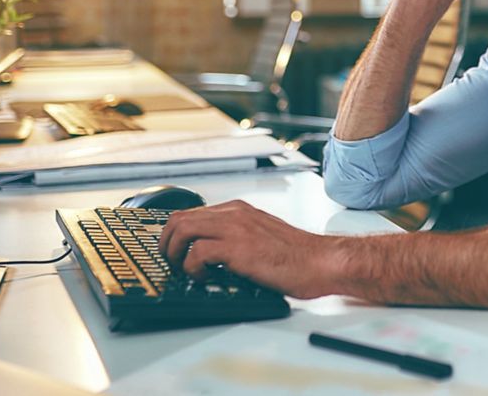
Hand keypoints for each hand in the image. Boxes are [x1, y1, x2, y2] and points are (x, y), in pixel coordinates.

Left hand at [157, 200, 332, 298]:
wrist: (321, 262)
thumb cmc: (297, 256)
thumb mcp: (261, 236)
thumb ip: (237, 238)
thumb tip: (212, 255)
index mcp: (239, 210)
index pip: (192, 213)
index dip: (175, 234)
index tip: (173, 251)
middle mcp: (235, 214)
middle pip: (179, 218)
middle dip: (167, 243)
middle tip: (171, 262)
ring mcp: (236, 228)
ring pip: (182, 230)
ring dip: (174, 253)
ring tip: (183, 270)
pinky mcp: (238, 248)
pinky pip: (197, 253)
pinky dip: (192, 268)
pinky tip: (203, 278)